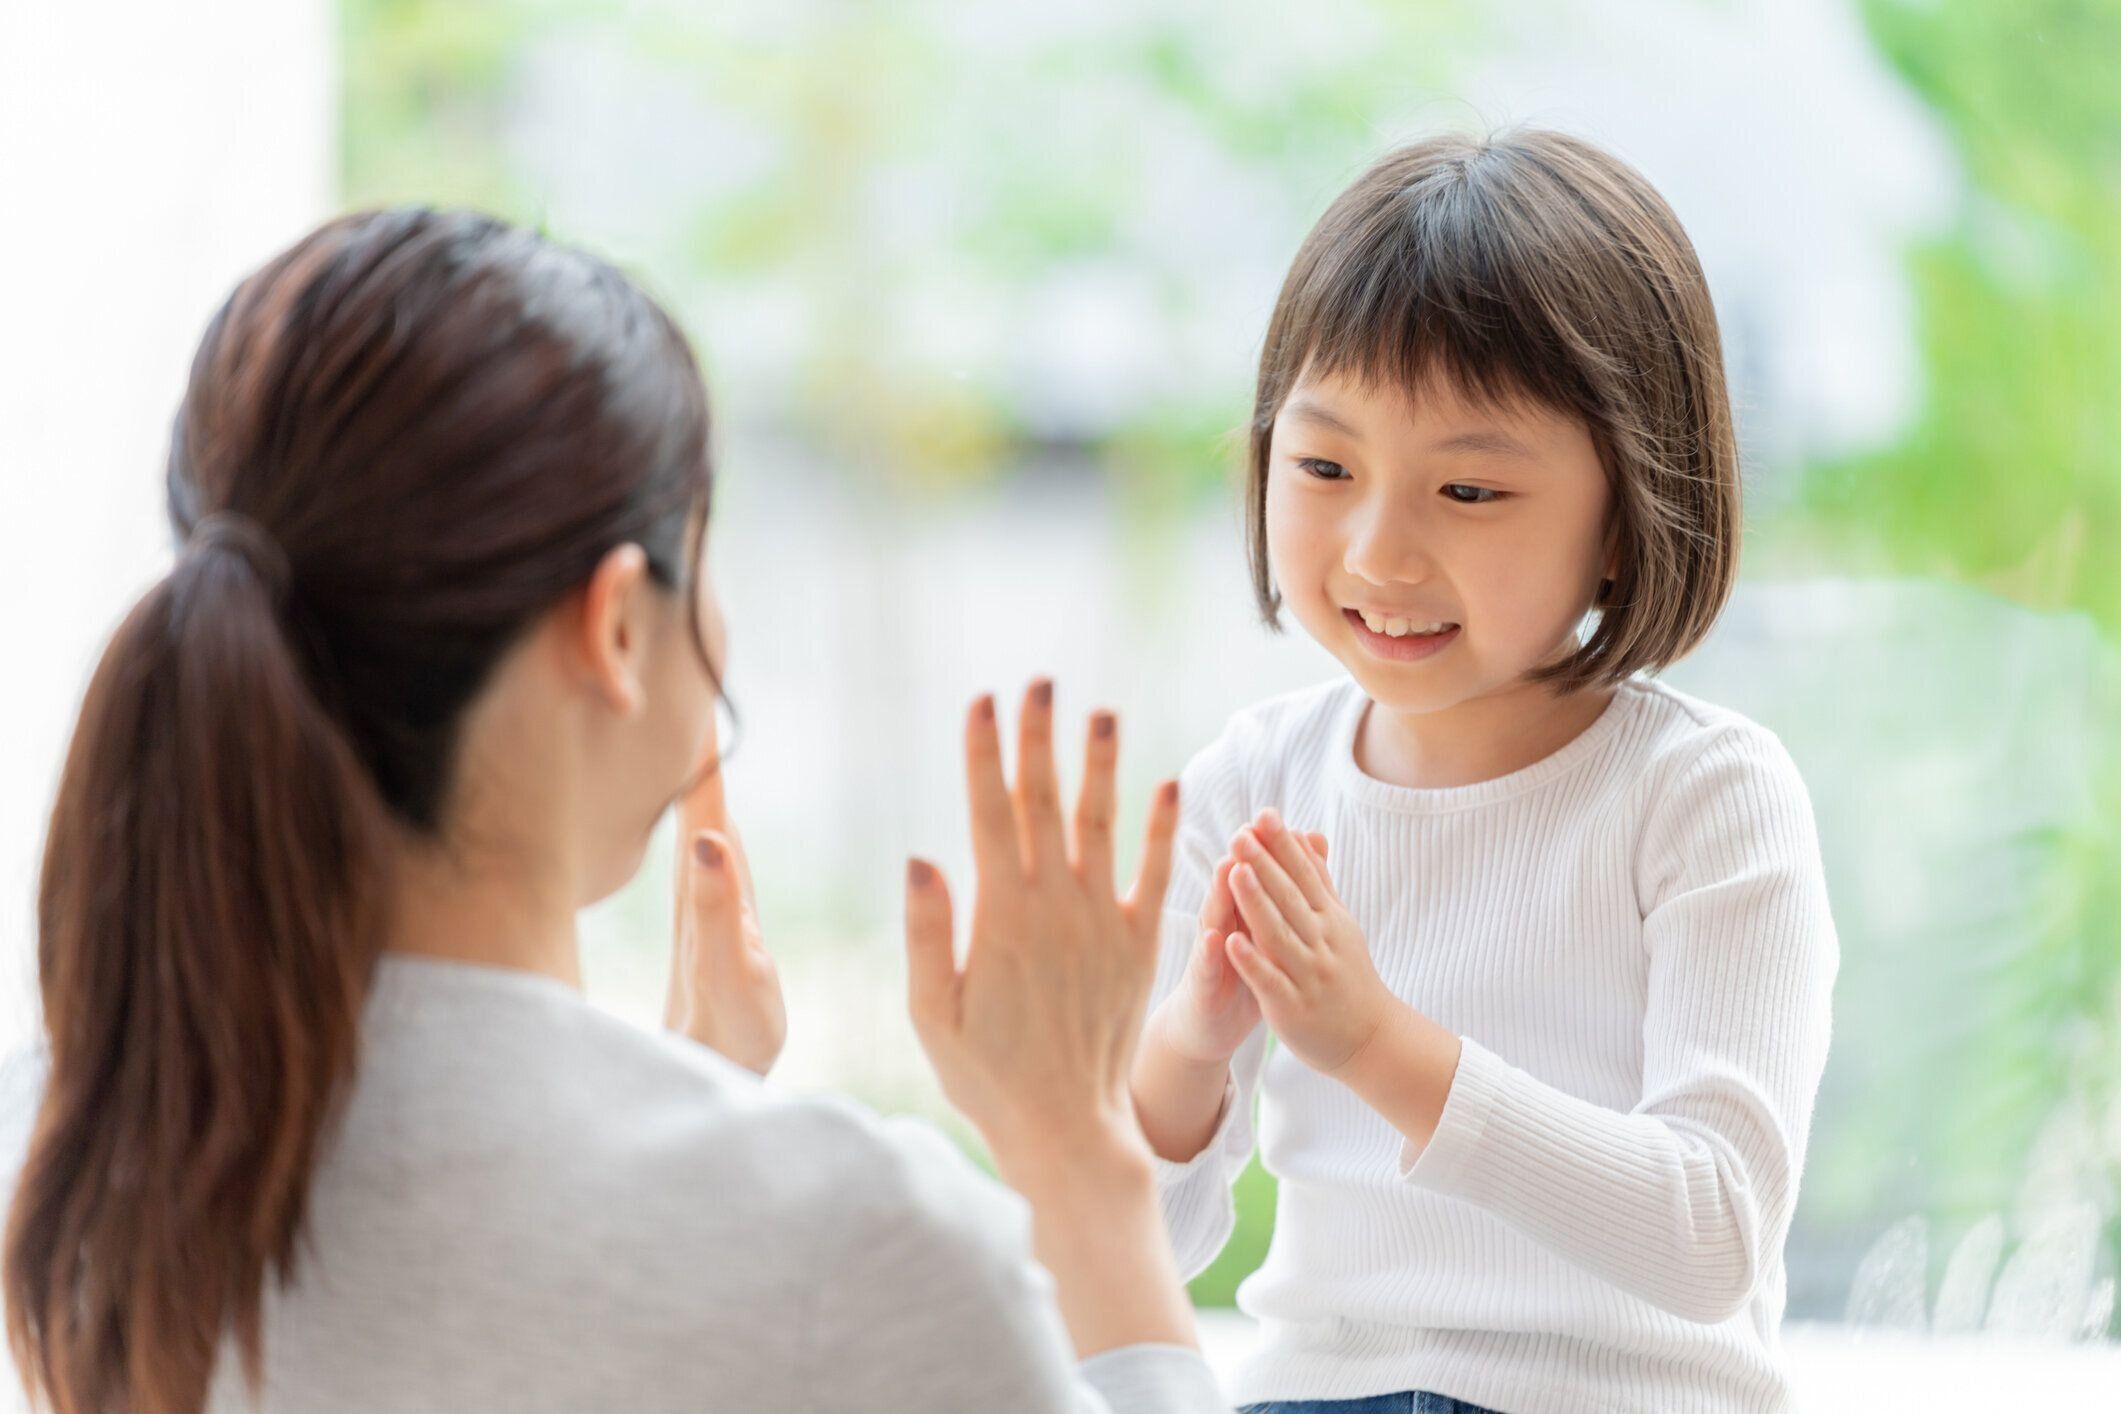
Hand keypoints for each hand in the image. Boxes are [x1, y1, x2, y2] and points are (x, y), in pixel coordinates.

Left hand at [665, 711, 785, 1074]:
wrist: (707, 1080)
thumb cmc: (725, 1036)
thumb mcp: (732, 974)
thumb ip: (720, 909)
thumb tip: (709, 838)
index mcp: (701, 888)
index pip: (699, 802)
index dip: (702, 751)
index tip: (698, 692)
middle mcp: (694, 886)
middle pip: (690, 798)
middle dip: (694, 745)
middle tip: (694, 685)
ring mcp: (699, 902)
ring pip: (693, 819)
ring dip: (697, 775)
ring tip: (697, 728)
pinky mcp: (707, 920)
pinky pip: (704, 846)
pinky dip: (707, 812)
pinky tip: (709, 808)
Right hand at [903, 680, 1179, 1180]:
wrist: (1066, 1128)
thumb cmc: (987, 1077)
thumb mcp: (933, 1014)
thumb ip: (928, 935)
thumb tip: (920, 858)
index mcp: (999, 916)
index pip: (989, 814)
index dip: (986, 753)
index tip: (984, 700)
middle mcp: (1054, 908)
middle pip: (1043, 803)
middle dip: (1039, 738)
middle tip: (1041, 680)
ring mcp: (1101, 924)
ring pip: (1102, 825)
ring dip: (1101, 765)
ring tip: (1102, 710)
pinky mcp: (1139, 946)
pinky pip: (1156, 877)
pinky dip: (1163, 831)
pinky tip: (1170, 785)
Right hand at [1146, 832, 1328, 1065]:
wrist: (1208, 1026)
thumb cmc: (1242, 973)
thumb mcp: (1266, 932)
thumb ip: (1280, 894)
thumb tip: (1302, 851)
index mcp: (1240, 913)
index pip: (1252, 876)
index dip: (1262, 850)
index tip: (1273, 818)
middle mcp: (1220, 925)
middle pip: (1230, 888)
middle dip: (1240, 860)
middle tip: (1248, 830)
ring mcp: (1208, 955)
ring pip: (1214, 920)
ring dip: (1219, 895)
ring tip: (1227, 868)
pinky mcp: (1201, 986)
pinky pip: (1206, 969)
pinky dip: (1210, 953)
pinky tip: (1215, 938)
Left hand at [1223, 808, 1391, 1076]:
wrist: (1372, 1039)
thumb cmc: (1347, 975)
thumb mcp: (1339, 923)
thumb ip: (1320, 880)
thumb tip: (1308, 834)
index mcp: (1329, 919)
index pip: (1305, 875)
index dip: (1284, 845)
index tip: (1264, 814)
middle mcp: (1321, 942)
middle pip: (1290, 898)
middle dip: (1265, 864)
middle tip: (1241, 832)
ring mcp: (1308, 975)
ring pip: (1279, 934)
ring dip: (1257, 903)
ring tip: (1235, 872)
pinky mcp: (1292, 1007)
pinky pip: (1270, 981)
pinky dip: (1251, 962)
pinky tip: (1229, 942)